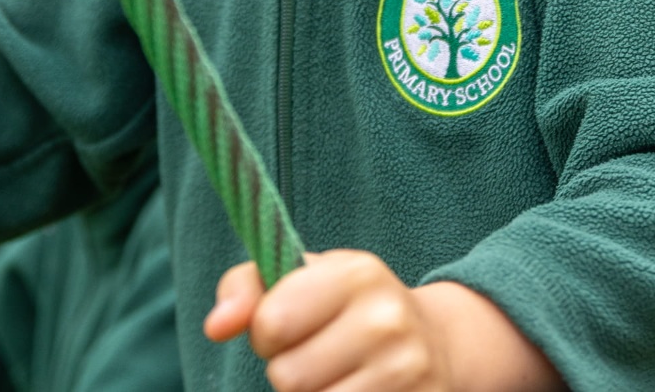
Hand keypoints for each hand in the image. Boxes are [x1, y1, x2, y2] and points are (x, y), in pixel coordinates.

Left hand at [205, 250, 558, 391]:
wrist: (437, 343)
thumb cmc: (348, 309)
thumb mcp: (305, 279)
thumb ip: (247, 288)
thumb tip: (216, 326)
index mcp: (357, 274)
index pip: (272, 323)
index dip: (266, 333)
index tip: (286, 327)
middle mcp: (388, 320)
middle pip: (288, 378)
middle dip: (289, 373)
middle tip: (317, 357)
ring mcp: (407, 372)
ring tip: (338, 376)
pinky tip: (358, 391)